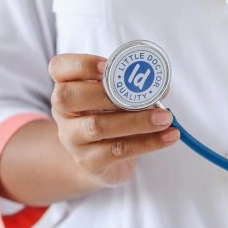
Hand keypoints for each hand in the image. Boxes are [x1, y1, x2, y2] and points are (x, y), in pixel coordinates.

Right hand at [49, 53, 179, 186]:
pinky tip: (169, 136)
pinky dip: (148, 142)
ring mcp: (73, 139)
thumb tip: (162, 86)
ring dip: (136, 120)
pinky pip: (118, 151)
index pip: (59, 68)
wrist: (102, 161)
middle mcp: (63, 112)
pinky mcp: (90, 162)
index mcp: (66, 87)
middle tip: (144, 94)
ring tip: (165, 118)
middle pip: (70, 97)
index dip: (81, 65)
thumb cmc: (111, 118)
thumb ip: (133, 87)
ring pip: (97, 126)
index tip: (108, 66)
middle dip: (107, 93)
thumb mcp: (116, 98)